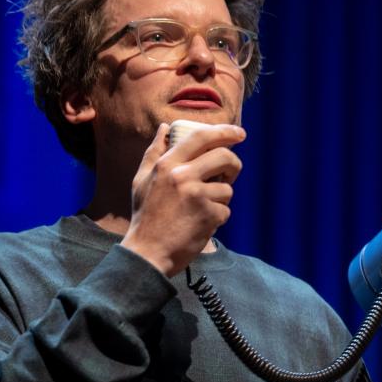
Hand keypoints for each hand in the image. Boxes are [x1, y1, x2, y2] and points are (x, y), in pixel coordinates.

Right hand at [121, 122, 244, 275]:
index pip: (200, 137)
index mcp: (166, 164)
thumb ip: (154, 152)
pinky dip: (217, 218)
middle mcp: (182, 176)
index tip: (239, 133)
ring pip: (227, 188)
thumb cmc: (145, 216)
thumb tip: (165, 127)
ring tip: (202, 209)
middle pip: (224, 157)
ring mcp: (197, 196)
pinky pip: (225, 210)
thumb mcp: (142, 180)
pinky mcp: (209, 215)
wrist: (148, 253)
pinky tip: (201, 224)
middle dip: (234, 164)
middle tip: (231, 172)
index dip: (224, 131)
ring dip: (220, 198)